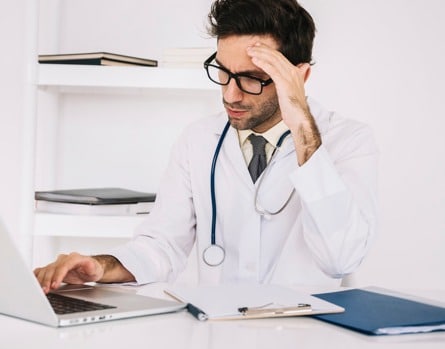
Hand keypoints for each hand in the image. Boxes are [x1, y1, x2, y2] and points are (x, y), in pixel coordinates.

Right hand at [34, 253, 103, 293]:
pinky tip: (35, 284)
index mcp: (74, 258)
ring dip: (41, 280)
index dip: (58, 275)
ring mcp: (57, 264)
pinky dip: (37, 277)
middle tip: (46, 291)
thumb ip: (91, 266)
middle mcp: (64, 259)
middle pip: (52, 268)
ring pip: (45, 270)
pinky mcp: (53, 269)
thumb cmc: (93, 269)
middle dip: (47, 280)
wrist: (90, 270)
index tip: (54, 285)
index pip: (63, 265)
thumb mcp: (95, 269)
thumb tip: (88, 264)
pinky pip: (42, 271)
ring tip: (41, 290)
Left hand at [246, 43, 320, 163]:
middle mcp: (294, 72)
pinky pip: (272, 70)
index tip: (259, 47)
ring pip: (273, 60)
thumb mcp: (294, 91)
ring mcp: (290, 77)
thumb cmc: (295, 109)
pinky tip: (254, 60)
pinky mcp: (284, 83)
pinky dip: (262, 63)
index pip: (280, 57)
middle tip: (252, 46)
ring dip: (260, 54)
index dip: (269, 51)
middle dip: (262, 49)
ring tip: (250, 51)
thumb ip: (295, 79)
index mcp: (296, 72)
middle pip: (276, 55)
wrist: (299, 118)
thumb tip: (302, 69)